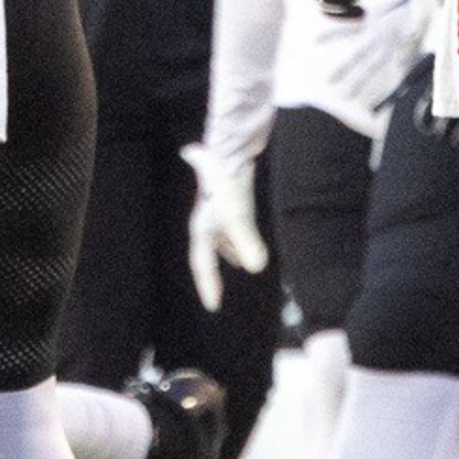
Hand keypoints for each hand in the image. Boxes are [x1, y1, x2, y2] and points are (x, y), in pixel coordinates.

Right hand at [183, 146, 269, 310]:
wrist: (230, 152)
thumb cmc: (229, 185)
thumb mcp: (239, 216)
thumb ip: (248, 242)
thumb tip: (257, 268)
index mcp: (202, 230)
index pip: (202, 264)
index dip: (208, 285)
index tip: (214, 306)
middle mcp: (205, 224)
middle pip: (206, 255)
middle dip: (210, 275)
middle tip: (214, 298)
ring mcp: (215, 215)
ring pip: (218, 243)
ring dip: (226, 256)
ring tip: (236, 267)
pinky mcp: (228, 206)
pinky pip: (230, 232)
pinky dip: (237, 243)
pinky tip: (248, 248)